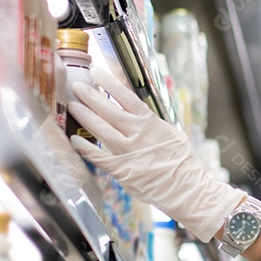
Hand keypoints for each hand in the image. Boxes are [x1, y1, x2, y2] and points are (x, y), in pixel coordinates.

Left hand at [66, 67, 244, 242]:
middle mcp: (137, 134)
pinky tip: (74, 140)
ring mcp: (128, 152)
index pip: (126, 97)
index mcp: (151, 123)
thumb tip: (137, 111)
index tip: (96, 72)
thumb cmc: (183, 163)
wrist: (188, 189)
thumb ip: (152, 123)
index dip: (109, 83)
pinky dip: (85, 148)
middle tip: (77, 86)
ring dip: (84, 116)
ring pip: (101, 129)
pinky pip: (99, 157)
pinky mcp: (122, 170)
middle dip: (90, 95)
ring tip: (73, 106)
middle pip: (108, 110)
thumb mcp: (172, 134)